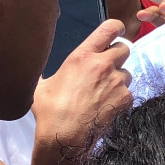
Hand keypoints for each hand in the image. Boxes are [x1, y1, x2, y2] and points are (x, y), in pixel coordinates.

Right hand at [34, 20, 131, 150]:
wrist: (64, 137)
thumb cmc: (50, 111)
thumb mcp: (42, 86)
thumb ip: (46, 73)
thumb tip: (36, 72)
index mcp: (82, 56)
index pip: (109, 29)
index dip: (117, 27)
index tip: (118, 31)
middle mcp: (102, 64)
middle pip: (124, 49)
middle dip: (117, 56)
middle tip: (107, 68)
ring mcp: (116, 81)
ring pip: (126, 72)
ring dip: (118, 79)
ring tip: (103, 93)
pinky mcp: (124, 98)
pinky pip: (128, 92)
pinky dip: (120, 98)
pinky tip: (106, 107)